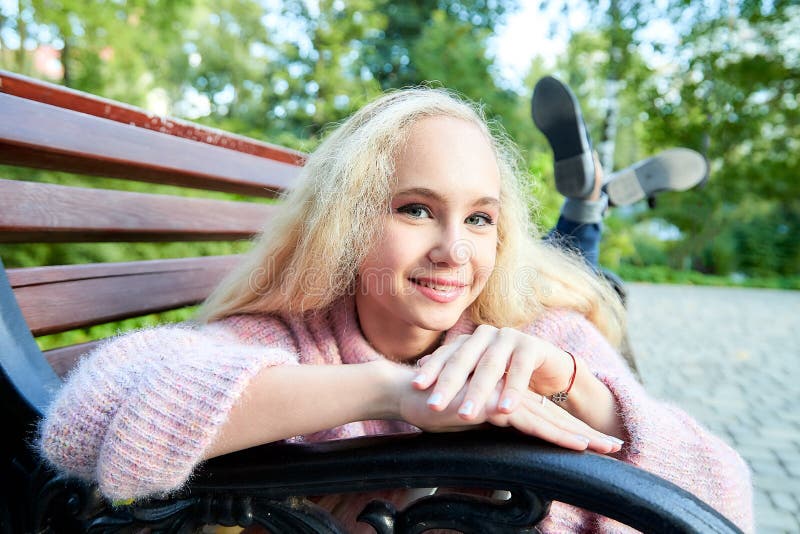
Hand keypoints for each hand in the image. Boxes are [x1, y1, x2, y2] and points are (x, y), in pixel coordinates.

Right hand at [397, 371, 620, 453]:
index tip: (597, 443)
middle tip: (617, 446)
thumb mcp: (466, 420)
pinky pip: (531, 422)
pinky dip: (556, 434)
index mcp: (506, 399)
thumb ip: (485, 424)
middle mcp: (510, 396)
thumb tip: (495, 439)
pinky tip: (576, 443)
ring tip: (606, 448)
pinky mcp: (495, 405)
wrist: (408, 391)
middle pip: (556, 416)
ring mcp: (504, 398)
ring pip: (550, 419)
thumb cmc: (434, 405)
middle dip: (587, 433)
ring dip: (580, 436)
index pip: (545, 416)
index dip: (571, 430)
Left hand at [413, 325, 574, 416]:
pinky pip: (520, 370)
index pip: (445, 355)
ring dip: (478, 392)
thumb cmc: (504, 376)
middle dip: (448, 384)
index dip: (431, 369)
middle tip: (434, 405)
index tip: (415, 386)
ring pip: (490, 365)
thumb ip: (451, 373)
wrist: (548, 370)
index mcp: (468, 341)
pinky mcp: (532, 346)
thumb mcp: (475, 376)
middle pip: (463, 359)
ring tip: (466, 414)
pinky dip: (512, 391)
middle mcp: (485, 335)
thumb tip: (415, 372)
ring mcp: (509, 337)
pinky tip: (505, 410)